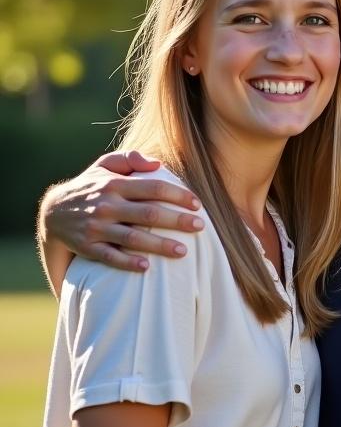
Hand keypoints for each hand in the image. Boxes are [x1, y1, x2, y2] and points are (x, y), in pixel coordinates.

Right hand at [42, 151, 203, 270]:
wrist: (52, 212)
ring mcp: (96, 227)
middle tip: (200, 227)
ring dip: (159, 245)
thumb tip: (157, 163)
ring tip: (184, 251)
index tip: (197, 204)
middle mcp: (106, 205)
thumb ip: (130, 159)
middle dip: (177, 221)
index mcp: (115, 184)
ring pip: (132, 238)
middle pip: (148, 214)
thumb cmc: (91, 186)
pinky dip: (128, 262)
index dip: (178, 195)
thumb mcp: (104, 165)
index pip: (153, 188)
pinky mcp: (87, 246)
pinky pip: (110, 257)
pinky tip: (147, 267)